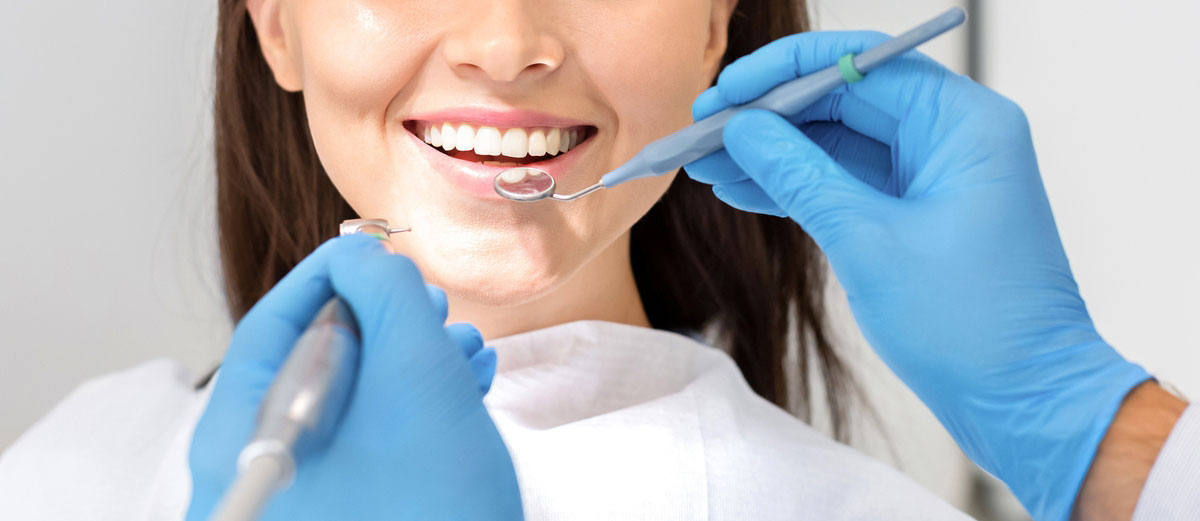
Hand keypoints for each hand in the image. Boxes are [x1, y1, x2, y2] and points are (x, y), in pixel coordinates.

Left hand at [186, 234, 521, 520]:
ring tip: (466, 351)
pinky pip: (367, 443)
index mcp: (242, 438)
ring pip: (349, 402)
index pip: (273, 324)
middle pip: (311, 363)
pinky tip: (461, 391)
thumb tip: (359, 255)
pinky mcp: (344, 515)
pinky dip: (412, 410)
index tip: (380, 249)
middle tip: (434, 307)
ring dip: (411, 364)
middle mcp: (257, 472)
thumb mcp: (416, 377)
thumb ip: (385, 294)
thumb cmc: (434, 506)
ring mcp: (300, 500)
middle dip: (386, 323)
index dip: (332, 274)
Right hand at [686, 31, 1149, 520]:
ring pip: (839, 143)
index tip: (725, 93)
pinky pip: (848, 182)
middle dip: (769, 116)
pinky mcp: (918, 214)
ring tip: (707, 162)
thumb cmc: (973, 327)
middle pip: (844, 100)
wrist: (1024, 401)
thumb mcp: (868, 242)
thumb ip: (800, 175)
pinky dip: (798, 186)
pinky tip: (743, 188)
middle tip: (703, 129)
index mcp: (962, 124)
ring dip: (774, 153)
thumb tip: (744, 130)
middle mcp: (953, 138)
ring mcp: (935, 176)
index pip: (859, 66)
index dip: (782, 74)